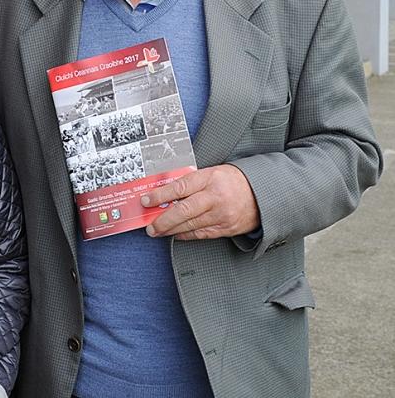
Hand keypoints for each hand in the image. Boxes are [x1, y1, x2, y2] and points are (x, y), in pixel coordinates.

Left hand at [141, 165, 259, 239]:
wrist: (262, 193)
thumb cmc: (233, 180)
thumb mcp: (212, 173)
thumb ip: (191, 182)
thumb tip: (165, 192)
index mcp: (209, 178)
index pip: (179, 187)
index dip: (160, 195)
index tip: (146, 201)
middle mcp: (214, 197)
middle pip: (183, 210)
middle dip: (163, 220)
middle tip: (150, 225)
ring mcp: (221, 214)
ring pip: (190, 225)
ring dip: (171, 230)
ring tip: (158, 231)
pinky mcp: (226, 228)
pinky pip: (201, 234)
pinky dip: (186, 235)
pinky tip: (176, 234)